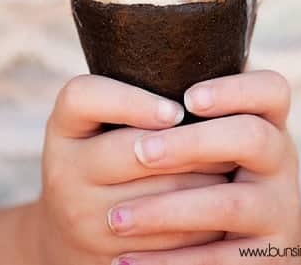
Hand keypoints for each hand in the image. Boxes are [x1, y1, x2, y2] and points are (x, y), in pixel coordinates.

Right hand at [31, 75, 230, 264]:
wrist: (72, 230)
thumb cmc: (108, 154)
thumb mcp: (105, 122)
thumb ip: (143, 91)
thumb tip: (216, 56)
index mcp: (64, 125)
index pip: (85, 96)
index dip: (132, 101)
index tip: (177, 110)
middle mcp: (63, 170)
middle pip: (134, 150)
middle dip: (194, 144)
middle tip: (235, 136)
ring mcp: (81, 217)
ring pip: (160, 198)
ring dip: (207, 183)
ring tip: (236, 167)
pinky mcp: (103, 256)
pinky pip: (165, 242)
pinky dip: (201, 225)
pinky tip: (223, 209)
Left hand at [110, 70, 300, 264]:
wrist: (243, 238)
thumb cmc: (207, 167)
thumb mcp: (212, 133)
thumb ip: (188, 110)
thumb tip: (137, 76)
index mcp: (269, 120)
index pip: (272, 89)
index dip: (234, 89)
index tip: (188, 98)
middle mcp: (283, 159)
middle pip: (251, 137)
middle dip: (192, 143)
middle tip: (140, 153)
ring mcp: (280, 209)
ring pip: (230, 204)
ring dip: (168, 211)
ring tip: (117, 218)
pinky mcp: (268, 257)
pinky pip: (220, 262)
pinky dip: (171, 264)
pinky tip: (126, 263)